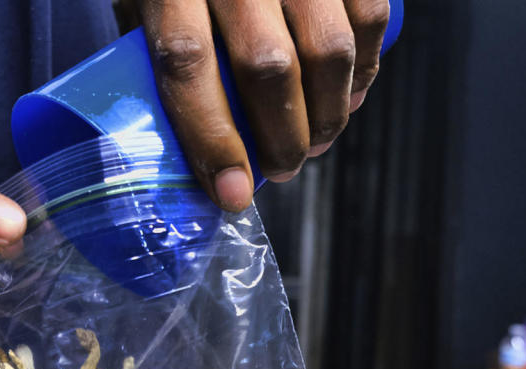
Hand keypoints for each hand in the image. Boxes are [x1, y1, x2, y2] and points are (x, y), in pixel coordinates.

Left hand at [137, 0, 389, 210]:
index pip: (187, 62)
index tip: (232, 193)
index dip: (211, 137)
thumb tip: (186, 138)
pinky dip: (364, 70)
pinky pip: (368, 16)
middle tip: (281, 170)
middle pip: (267, 67)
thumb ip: (158, 50)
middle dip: (281, 139)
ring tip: (315, 143)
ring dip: (327, 115)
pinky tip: (348, 98)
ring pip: (328, 49)